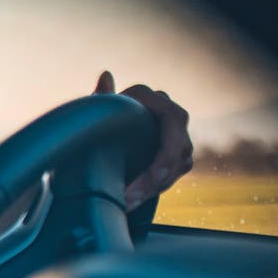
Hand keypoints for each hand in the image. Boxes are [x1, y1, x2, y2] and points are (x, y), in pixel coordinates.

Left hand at [95, 70, 193, 208]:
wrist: (107, 134)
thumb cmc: (100, 117)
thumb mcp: (98, 110)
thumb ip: (102, 97)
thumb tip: (106, 76)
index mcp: (155, 99)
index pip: (173, 121)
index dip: (164, 149)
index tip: (151, 169)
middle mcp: (172, 115)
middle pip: (178, 148)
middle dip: (158, 175)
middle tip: (135, 195)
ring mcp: (179, 136)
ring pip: (179, 163)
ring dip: (155, 186)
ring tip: (128, 201)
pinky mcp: (179, 155)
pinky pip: (175, 173)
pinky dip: (156, 188)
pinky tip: (135, 201)